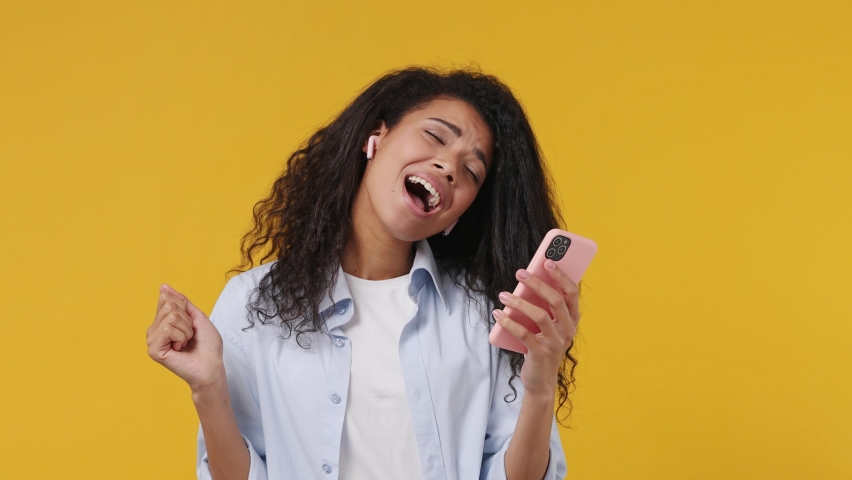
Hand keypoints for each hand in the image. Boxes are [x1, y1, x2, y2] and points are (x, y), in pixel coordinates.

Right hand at [146, 284, 224, 391]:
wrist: (212, 366)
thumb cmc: (207, 346)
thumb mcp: (196, 316)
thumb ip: (181, 302)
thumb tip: (163, 287)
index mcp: (162, 322)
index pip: (167, 299)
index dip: (184, 308)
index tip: (190, 323)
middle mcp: (154, 331)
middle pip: (168, 305)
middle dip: (186, 319)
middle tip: (189, 336)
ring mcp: (152, 340)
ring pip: (170, 316)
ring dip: (186, 330)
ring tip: (186, 343)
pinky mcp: (154, 350)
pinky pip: (168, 328)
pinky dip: (181, 336)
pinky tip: (180, 349)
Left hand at [492, 260, 579, 397]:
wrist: (541, 381)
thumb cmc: (542, 346)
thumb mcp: (548, 326)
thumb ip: (543, 307)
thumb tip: (526, 282)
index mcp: (572, 319)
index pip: (572, 292)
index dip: (561, 275)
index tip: (547, 261)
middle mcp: (568, 329)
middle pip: (556, 300)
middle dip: (538, 283)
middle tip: (520, 273)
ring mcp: (556, 342)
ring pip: (540, 315)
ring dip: (519, 302)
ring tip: (503, 295)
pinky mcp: (541, 353)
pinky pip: (524, 334)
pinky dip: (509, 322)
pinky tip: (498, 314)